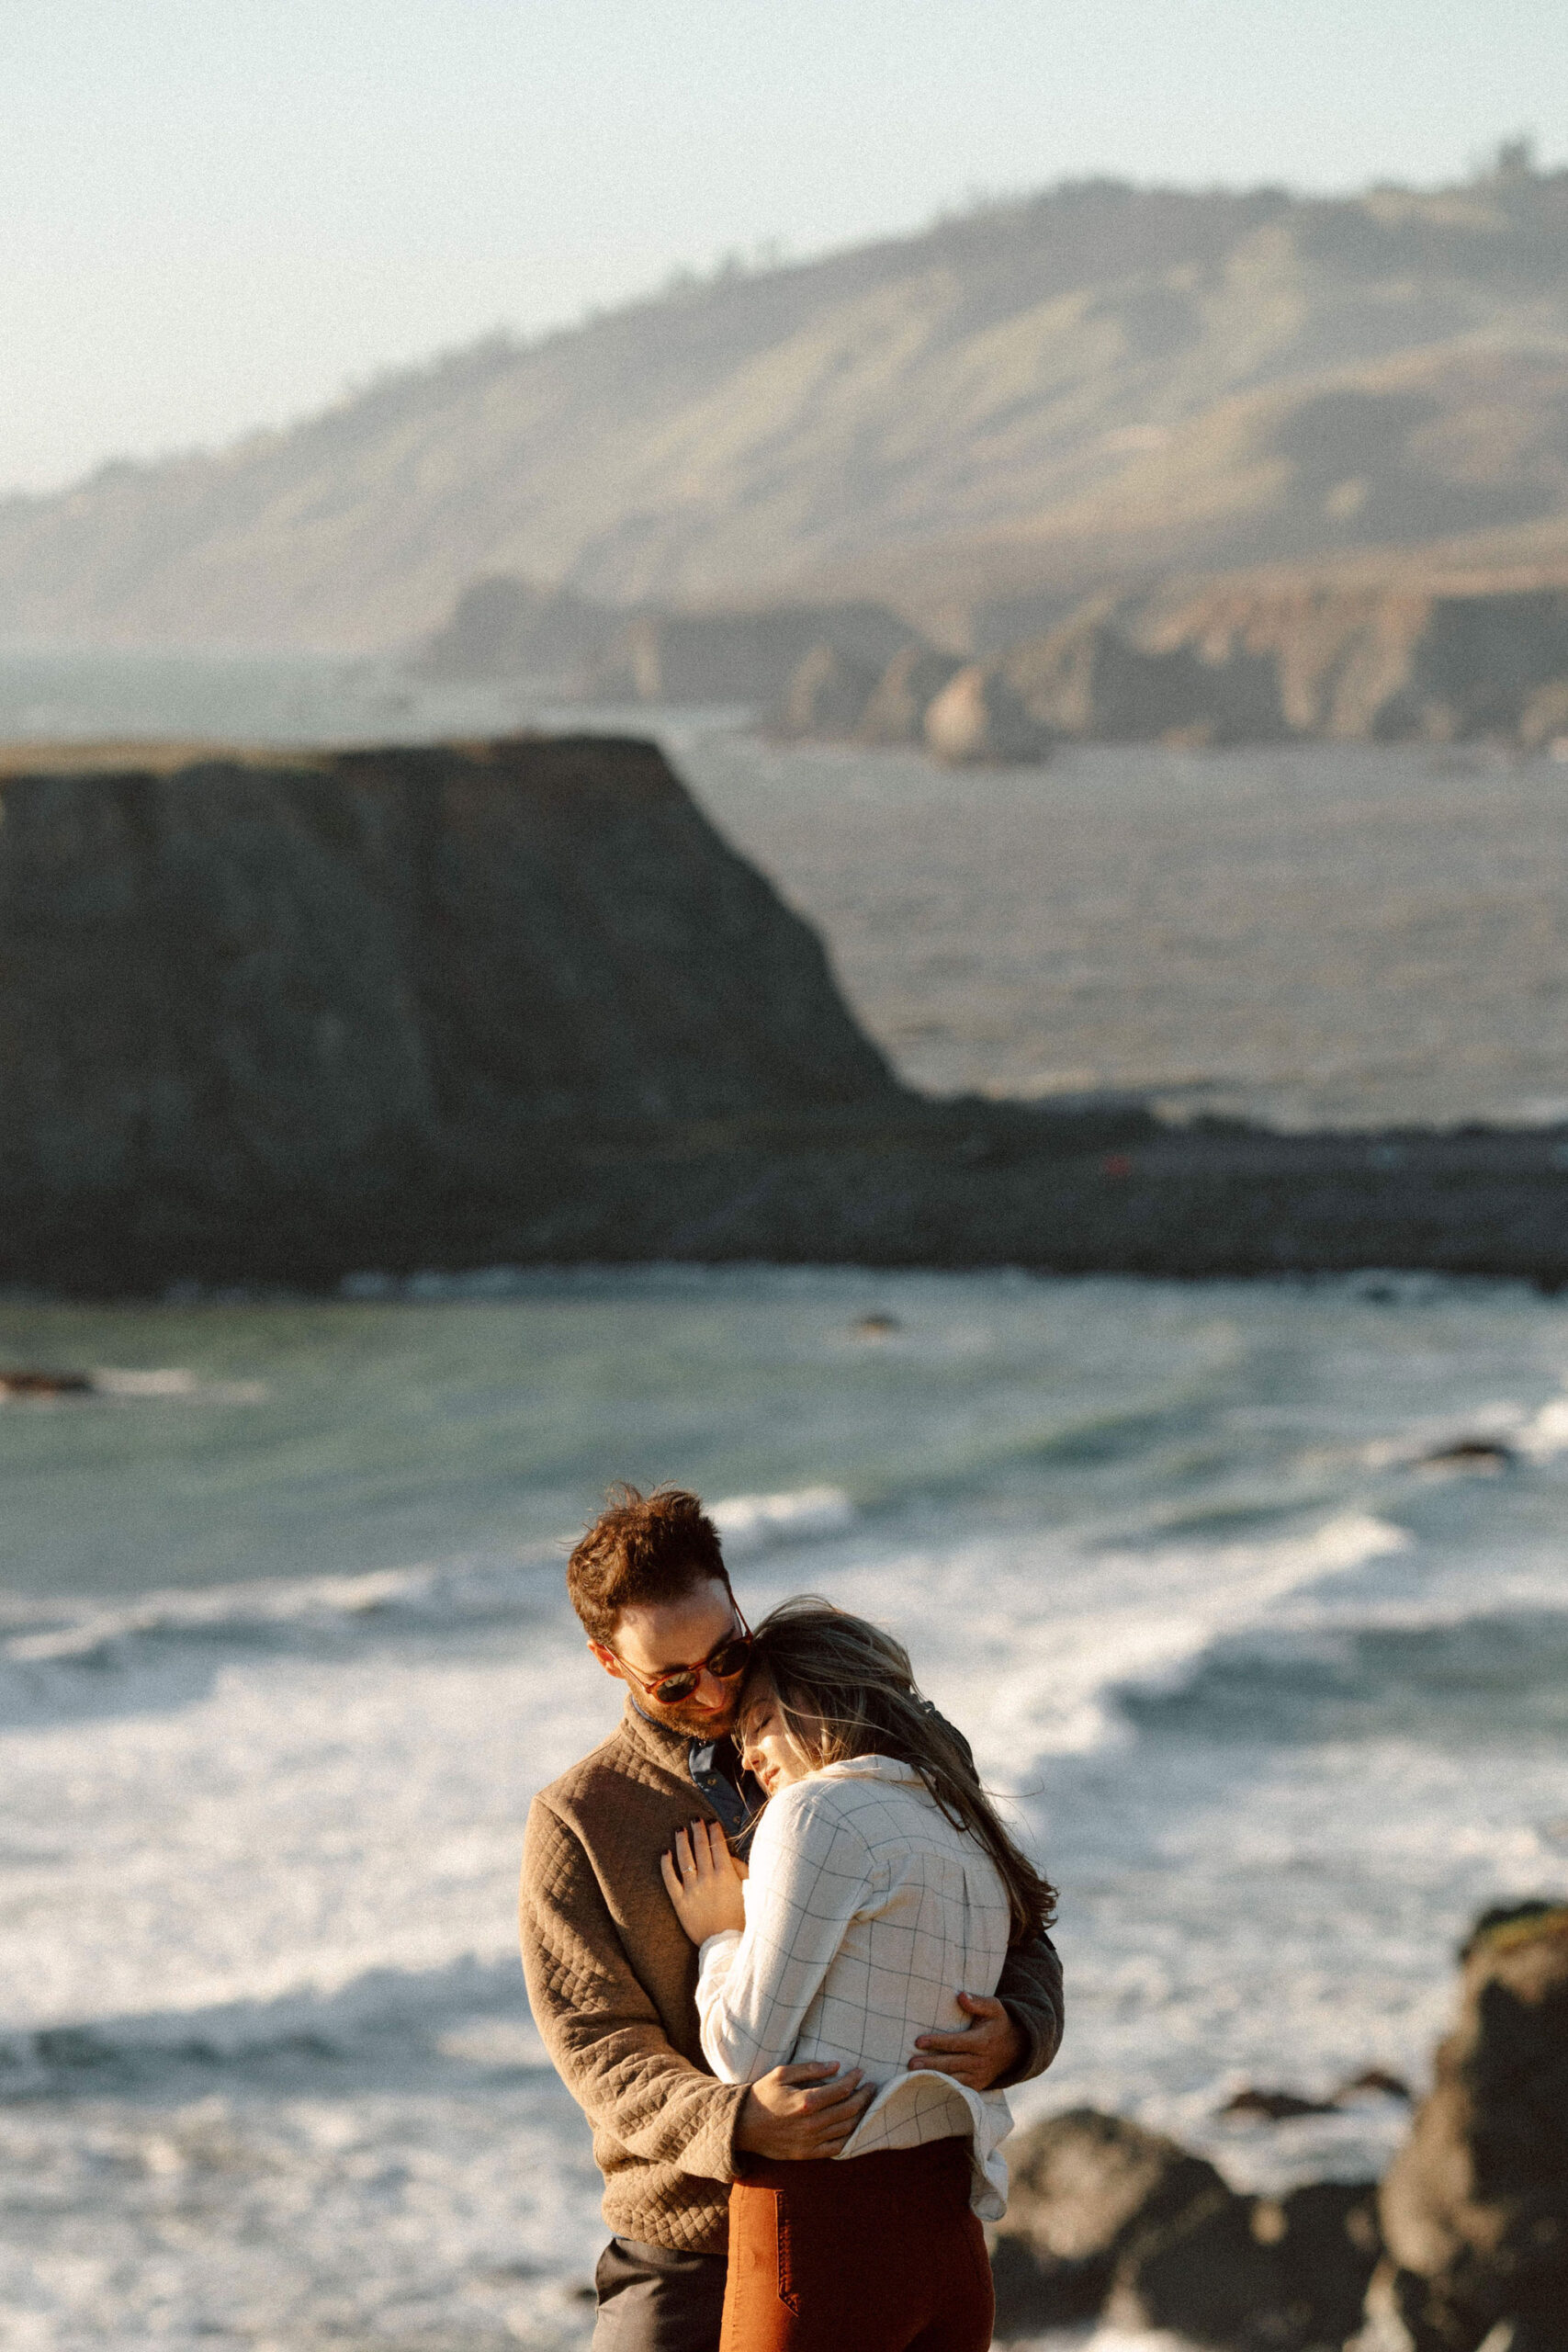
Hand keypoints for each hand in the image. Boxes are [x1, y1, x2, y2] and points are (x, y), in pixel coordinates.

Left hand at [659, 1819, 745, 1943]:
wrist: (726, 1944)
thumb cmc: (742, 1918)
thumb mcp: (750, 1890)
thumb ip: (740, 1870)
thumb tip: (728, 1856)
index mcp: (726, 1874)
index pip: (718, 1846)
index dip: (714, 1831)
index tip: (712, 1821)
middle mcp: (708, 1878)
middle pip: (701, 1848)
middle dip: (698, 1830)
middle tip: (695, 1819)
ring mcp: (692, 1889)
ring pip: (685, 1859)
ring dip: (682, 1842)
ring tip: (679, 1830)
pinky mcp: (680, 1901)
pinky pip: (670, 1879)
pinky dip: (666, 1865)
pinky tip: (665, 1853)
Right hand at [735, 2062, 874, 2159]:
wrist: (743, 2126)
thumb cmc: (762, 2095)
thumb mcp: (781, 2074)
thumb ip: (810, 2069)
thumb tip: (836, 2066)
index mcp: (806, 2102)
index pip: (841, 2090)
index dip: (855, 2080)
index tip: (861, 2073)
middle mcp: (812, 2124)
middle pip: (849, 2110)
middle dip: (864, 2096)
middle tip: (871, 2087)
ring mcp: (811, 2141)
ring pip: (846, 2129)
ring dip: (860, 2115)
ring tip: (865, 2103)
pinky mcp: (807, 2154)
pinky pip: (836, 2148)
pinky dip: (848, 2137)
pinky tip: (852, 2126)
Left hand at [908, 1993, 1022, 2091]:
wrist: (1017, 2048)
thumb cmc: (1000, 2023)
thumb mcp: (994, 2008)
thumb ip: (978, 2003)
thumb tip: (961, 1996)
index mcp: (982, 2041)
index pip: (956, 2042)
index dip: (937, 2042)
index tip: (918, 2041)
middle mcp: (979, 2061)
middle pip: (951, 2064)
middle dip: (930, 2064)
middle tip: (910, 2064)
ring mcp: (979, 2076)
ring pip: (953, 2080)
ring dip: (934, 2079)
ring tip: (913, 2077)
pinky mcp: (977, 2085)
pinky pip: (959, 2090)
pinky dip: (943, 2089)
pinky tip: (927, 2087)